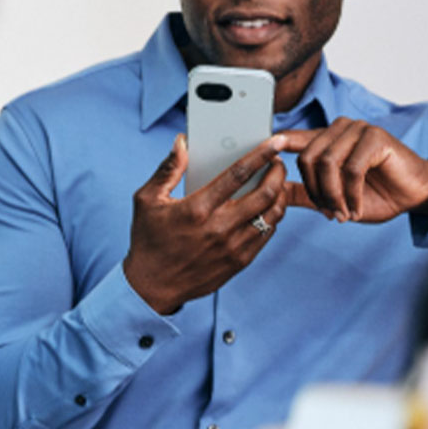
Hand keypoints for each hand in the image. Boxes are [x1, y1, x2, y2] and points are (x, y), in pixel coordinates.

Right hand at [123, 134, 288, 313]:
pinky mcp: (239, 262)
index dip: (262, 154)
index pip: (239, 174)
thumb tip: (182, 142)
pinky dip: (273, 216)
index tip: (276, 141)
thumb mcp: (147, 200)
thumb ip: (168, 169)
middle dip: (278, 172)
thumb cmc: (148, 240)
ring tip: (276, 183)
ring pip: (273, 215)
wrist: (152, 287)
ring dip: (280, 194)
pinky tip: (268, 207)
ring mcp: (233, 247)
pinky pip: (267, 234)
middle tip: (277, 162)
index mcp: (198, 209)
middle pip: (266, 193)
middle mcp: (220, 228)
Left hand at [279, 118, 427, 222]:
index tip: (263, 150)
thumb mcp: (335, 198)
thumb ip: (306, 193)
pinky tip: (356, 208)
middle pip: (308, 157)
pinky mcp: (376, 138)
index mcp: (328, 139)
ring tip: (343, 213)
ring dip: (333, 195)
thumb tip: (275, 191)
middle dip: (315, 191)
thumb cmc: (377, 194)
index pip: (296, 139)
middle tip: (328, 212)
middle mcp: (341, 129)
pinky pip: (352, 169)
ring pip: (327, 163)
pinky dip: (351, 194)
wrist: (414, 195)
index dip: (278, 144)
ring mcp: (359, 129)